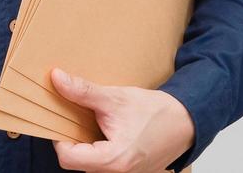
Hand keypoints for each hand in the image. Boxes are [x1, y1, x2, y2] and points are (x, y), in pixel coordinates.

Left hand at [49, 67, 194, 172]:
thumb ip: (83, 91)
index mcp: (112, 160)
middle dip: (73, 138)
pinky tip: (106, 129)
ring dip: (86, 142)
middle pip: (77, 161)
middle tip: (77, 116)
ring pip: (90, 162)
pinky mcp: (128, 171)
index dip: (59, 136)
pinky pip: (103, 162)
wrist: (185, 121)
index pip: (67, 158)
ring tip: (94, 121)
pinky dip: (99, 146)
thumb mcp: (115, 97)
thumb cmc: (155, 112)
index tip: (63, 119)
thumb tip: (57, 79)